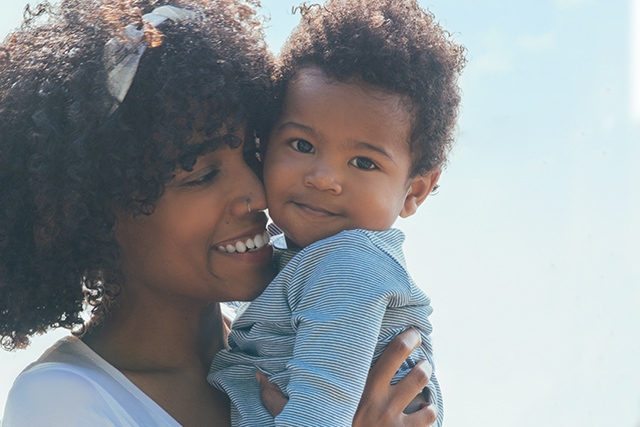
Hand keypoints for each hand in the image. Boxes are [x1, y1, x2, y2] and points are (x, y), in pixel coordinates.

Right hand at [258, 328, 436, 425]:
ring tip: (425, 373)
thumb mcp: (295, 417)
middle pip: (414, 371)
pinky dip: (428, 412)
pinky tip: (426, 407)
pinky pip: (425, 420)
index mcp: (359, 388)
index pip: (391, 354)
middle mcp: (381, 401)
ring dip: (426, 381)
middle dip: (422, 357)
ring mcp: (393, 420)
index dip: (407, 339)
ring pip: (423, 393)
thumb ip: (276, 398)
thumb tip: (257, 376)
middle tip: (422, 351)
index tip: (413, 331)